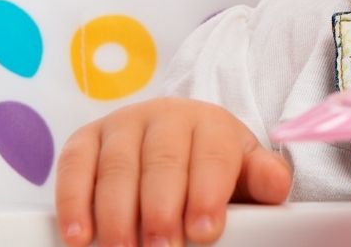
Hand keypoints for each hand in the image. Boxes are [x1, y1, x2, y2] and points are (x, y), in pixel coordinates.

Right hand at [55, 97, 292, 246]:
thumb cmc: (211, 167)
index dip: (207, 194)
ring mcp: (123, 125)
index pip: (211, 154)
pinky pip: (74, 166)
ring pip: (118, 166)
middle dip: (161, 209)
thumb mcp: (242, 171)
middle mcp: (166, 116)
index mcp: (210, 123)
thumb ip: (262, 180)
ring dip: (117, 214)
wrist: (175, 139)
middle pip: (163, 160)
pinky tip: (80, 237)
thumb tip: (276, 185)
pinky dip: (74, 202)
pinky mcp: (85, 140)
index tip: (205, 232)